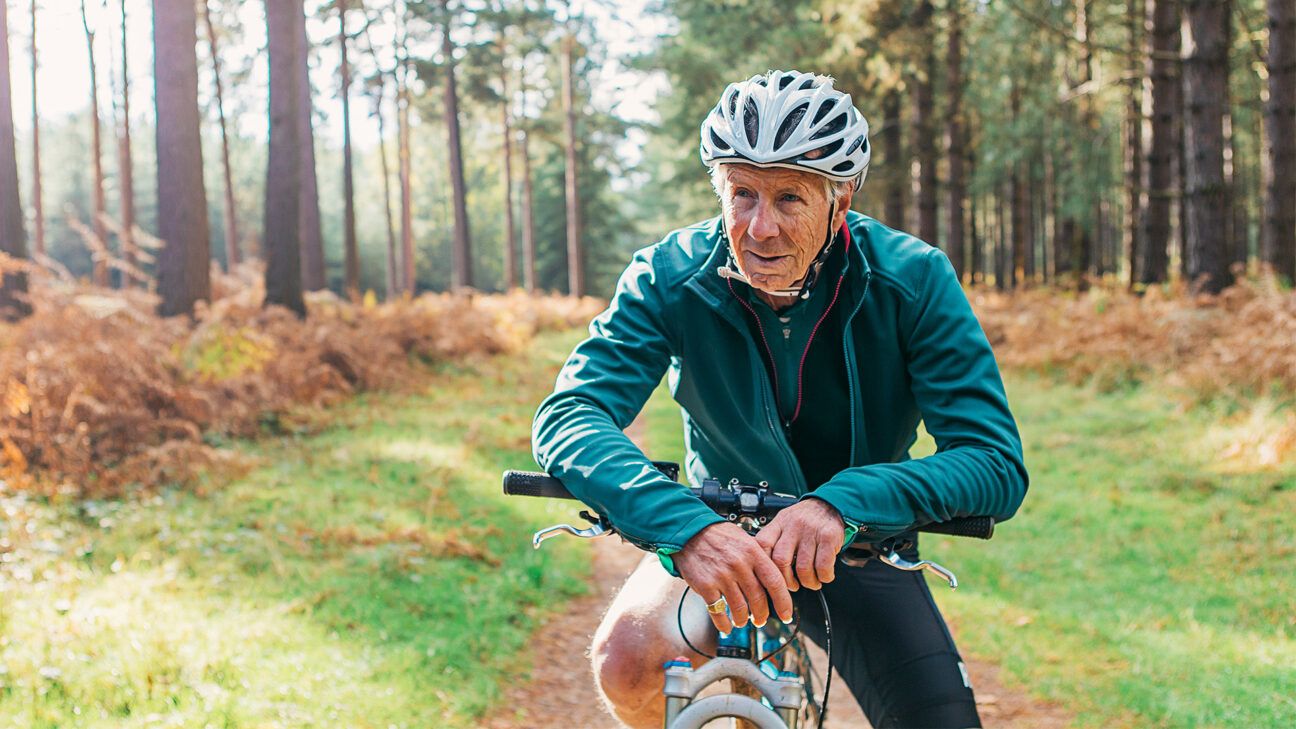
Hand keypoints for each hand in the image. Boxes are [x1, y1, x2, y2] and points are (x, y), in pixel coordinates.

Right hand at [673, 522, 792, 633]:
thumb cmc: (717, 535)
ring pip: (740, 608)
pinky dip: (723, 623)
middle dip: (762, 615)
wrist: (689, 531)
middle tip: (761, 620)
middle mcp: (739, 565)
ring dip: (743, 620)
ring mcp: (722, 576)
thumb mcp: (744, 539)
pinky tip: (726, 627)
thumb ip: (759, 558)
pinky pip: (718, 611)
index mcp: (752, 552)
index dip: (783, 602)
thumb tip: (773, 579)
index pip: (775, 582)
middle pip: (758, 599)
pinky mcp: (705, 585)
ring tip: (742, 621)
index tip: (786, 615)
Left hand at [754, 498, 844, 591]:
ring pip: (803, 568)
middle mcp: (793, 525)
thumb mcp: (784, 522)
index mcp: (779, 523)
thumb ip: (774, 540)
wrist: (830, 505)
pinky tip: (823, 576)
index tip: (770, 577)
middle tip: (793, 585)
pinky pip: (823, 566)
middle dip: (787, 581)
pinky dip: (823, 577)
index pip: (762, 544)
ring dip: (808, 582)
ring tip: (811, 582)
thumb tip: (764, 567)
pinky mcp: (828, 537)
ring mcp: (811, 531)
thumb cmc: (805, 518)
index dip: (764, 565)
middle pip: (781, 560)